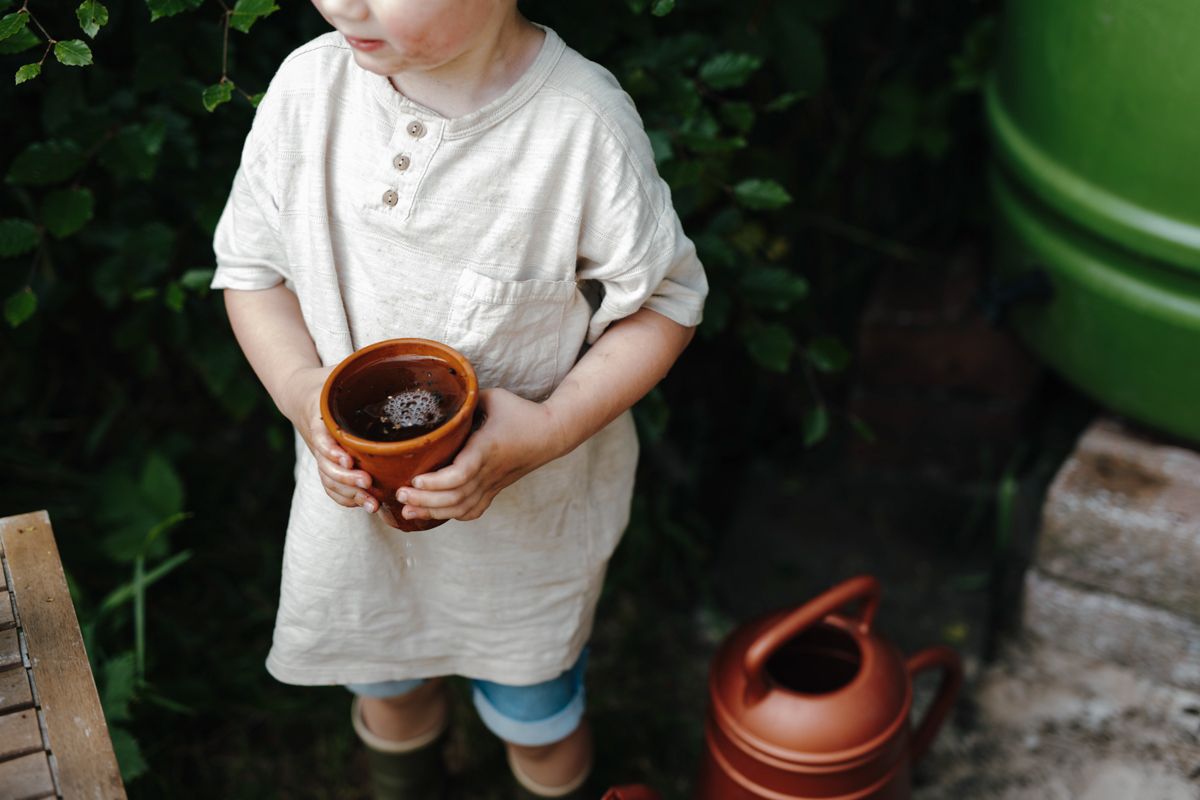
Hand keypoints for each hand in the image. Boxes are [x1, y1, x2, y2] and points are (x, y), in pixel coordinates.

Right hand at [281, 366, 379, 513]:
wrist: (301, 394)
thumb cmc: (329, 380)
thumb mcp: (341, 369)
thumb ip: (363, 369)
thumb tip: (399, 361)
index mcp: (319, 415)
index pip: (321, 436)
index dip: (332, 450)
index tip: (347, 460)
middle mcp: (319, 439)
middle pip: (326, 466)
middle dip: (346, 479)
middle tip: (368, 484)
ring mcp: (322, 455)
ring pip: (329, 481)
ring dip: (349, 495)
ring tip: (372, 503)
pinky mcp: (328, 465)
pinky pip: (331, 488)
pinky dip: (346, 499)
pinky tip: (367, 505)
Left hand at [396, 388, 566, 521]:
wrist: (551, 434)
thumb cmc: (522, 413)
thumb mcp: (492, 397)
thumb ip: (465, 399)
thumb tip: (439, 397)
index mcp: (486, 448)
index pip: (460, 474)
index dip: (435, 482)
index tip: (415, 478)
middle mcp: (489, 471)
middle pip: (455, 497)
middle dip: (424, 500)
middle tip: (399, 493)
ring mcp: (492, 483)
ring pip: (461, 509)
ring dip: (432, 512)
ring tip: (407, 509)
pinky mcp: (495, 489)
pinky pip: (472, 511)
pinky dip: (451, 515)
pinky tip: (433, 513)